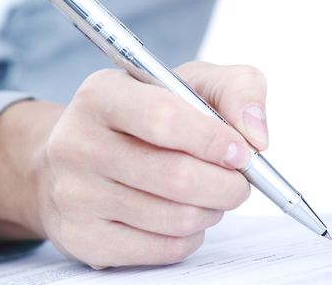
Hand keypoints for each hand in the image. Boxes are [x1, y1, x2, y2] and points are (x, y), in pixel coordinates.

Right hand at [35, 61, 267, 266]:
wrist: (77, 158)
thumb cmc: (142, 118)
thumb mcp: (185, 83)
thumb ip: (234, 89)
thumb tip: (256, 135)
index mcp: (102, 96)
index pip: (165, 120)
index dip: (214, 140)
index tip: (241, 152)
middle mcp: (78, 145)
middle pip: (177, 177)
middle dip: (227, 185)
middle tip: (237, 181)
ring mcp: (75, 196)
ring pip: (176, 219)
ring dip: (212, 210)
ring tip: (209, 196)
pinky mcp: (84, 238)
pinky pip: (163, 249)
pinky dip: (191, 236)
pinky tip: (185, 216)